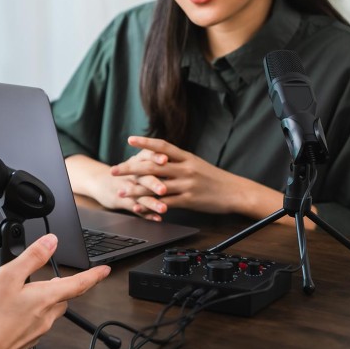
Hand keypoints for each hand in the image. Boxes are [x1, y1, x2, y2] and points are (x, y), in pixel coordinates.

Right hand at [0, 234, 110, 348]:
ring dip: (43, 300)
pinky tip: (12, 312)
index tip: (105, 270)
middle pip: (63, 298)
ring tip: (25, 292)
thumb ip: (32, 258)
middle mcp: (46, 317)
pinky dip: (29, 314)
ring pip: (48, 311)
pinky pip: (35, 323)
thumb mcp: (8, 276)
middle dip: (62, 287)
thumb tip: (51, 242)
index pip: (79, 284)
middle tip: (55, 278)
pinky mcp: (24, 341)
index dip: (94, 275)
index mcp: (46, 298)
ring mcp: (36, 332)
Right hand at [65, 154, 165, 220]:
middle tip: (163, 189)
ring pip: (139, 195)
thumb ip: (152, 157)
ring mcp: (126, 188)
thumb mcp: (136, 160)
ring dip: (152, 203)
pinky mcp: (122, 201)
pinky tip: (156, 218)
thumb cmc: (126, 170)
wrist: (100, 181)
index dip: (155, 157)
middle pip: (143, 177)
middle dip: (154, 183)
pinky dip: (146, 214)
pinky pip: (135, 207)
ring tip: (163, 209)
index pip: (146, 156)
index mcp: (137, 160)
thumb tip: (172, 154)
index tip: (165, 159)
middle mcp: (132, 174)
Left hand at [112, 136, 245, 213]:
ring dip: (136, 189)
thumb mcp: (198, 164)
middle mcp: (185, 168)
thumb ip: (179, 161)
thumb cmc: (216, 179)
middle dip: (131, 168)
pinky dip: (150, 206)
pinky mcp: (188, 200)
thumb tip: (162, 157)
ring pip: (156, 186)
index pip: (163, 146)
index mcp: (187, 157)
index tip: (129, 140)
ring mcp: (186, 184)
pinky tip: (139, 208)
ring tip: (121, 191)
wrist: (235, 192)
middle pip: (153, 165)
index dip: (145, 142)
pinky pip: (165, 203)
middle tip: (114, 170)